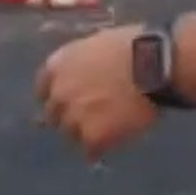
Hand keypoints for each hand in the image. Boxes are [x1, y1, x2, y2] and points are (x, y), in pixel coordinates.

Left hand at [35, 25, 157, 160]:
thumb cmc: (133, 45)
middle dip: (67, 117)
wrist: (153, 65)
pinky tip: (108, 148)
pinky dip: (98, 150)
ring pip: (70, 135)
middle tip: (86, 119)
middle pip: (53, 115)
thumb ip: (83, 64)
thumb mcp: (97, 44)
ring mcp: (74, 116)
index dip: (55, 96)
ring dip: (82, 134)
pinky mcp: (93, 136)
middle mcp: (59, 93)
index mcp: (58, 66)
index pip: (42, 89)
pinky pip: (90, 151)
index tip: (66, 101)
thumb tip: (86, 75)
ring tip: (101, 134)